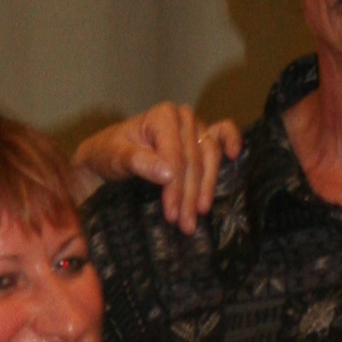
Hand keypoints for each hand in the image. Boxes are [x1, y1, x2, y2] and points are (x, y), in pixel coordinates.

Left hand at [71, 104, 242, 231]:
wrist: (107, 155)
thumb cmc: (109, 154)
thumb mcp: (115, 157)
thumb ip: (139, 162)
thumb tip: (169, 174)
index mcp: (162, 116)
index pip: (176, 157)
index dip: (175, 188)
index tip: (172, 214)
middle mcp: (182, 117)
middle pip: (193, 160)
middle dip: (189, 195)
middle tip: (185, 224)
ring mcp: (195, 126)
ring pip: (210, 156)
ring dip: (207, 187)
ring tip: (200, 214)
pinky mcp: (202, 136)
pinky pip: (222, 134)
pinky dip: (232, 141)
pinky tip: (235, 155)